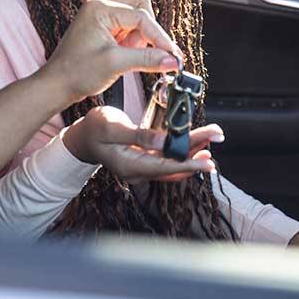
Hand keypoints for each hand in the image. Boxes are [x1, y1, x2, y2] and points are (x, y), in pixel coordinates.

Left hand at [40, 0, 180, 104]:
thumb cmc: (77, 72)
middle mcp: (100, 6)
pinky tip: (125, 56)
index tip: (172, 55)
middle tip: (150, 53)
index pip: (141, 16)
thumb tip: (172, 60)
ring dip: (141, 37)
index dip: (159, 37)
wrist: (57, 85)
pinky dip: (133, 42)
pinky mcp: (103, 28)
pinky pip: (128, 28)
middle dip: (150, 31)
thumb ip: (147, 59)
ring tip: (129, 56)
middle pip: (142, 7)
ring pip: (137, 17)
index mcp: (100, 8)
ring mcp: (101, 16)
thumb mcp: (115, 64)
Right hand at [62, 106, 217, 182]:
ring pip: (173, 162)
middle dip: (197, 151)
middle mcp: (138, 172)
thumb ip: (138, 135)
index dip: (189, 163)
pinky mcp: (143, 161)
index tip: (209, 161)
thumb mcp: (112, 126)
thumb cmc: (93, 129)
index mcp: (129, 165)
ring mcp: (141, 168)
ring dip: (193, 150)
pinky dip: (182, 151)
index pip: (165, 167)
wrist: (81, 138)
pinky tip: (195, 145)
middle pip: (174, 164)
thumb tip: (163, 141)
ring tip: (211, 137)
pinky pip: (167, 159)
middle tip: (217, 135)